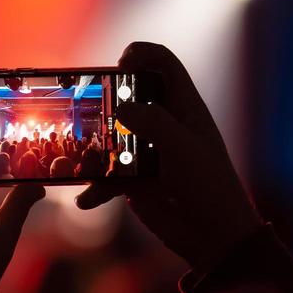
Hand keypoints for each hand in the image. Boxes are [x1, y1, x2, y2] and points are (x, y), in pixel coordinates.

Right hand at [77, 41, 260, 274]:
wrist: (215, 237)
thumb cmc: (209, 186)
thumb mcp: (182, 148)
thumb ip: (153, 123)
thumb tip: (121, 108)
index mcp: (184, 107)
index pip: (163, 63)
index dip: (141, 54)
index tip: (119, 65)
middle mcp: (164, 124)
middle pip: (128, 95)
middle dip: (105, 99)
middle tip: (88, 109)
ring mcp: (148, 151)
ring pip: (111, 135)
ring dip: (94, 146)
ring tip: (77, 156)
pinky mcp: (136, 179)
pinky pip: (108, 175)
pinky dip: (96, 186)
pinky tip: (87, 199)